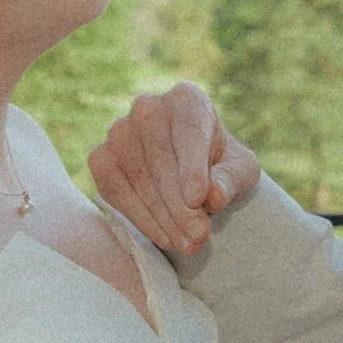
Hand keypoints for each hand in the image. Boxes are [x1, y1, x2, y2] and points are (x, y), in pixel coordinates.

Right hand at [88, 83, 261, 255]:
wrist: (192, 177)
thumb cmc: (220, 167)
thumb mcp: (241, 172)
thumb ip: (231, 180)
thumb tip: (213, 195)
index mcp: (187, 99)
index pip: (189, 131)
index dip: (192, 167)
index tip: (198, 200)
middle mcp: (148, 107)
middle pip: (161, 158)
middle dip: (180, 204)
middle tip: (199, 236)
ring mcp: (119, 131)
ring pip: (137, 176)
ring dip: (162, 216)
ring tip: (187, 243)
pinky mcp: (100, 157)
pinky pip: (114, 189)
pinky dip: (139, 217)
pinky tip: (163, 236)